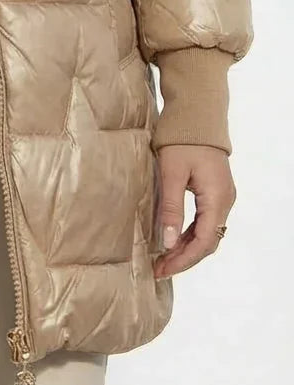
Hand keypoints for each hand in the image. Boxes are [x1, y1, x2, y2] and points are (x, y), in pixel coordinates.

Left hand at [152, 145, 235, 279]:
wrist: (197, 115)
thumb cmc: (182, 141)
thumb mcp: (172, 174)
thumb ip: (171, 208)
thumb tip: (167, 243)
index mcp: (217, 198)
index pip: (203, 241)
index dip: (183, 259)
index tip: (162, 270)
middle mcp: (225, 201)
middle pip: (208, 242)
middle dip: (184, 258)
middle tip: (159, 269)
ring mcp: (222, 197)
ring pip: (207, 233)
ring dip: (187, 248)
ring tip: (163, 259)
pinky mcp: (216, 192)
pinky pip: (205, 221)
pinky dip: (190, 234)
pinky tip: (174, 240)